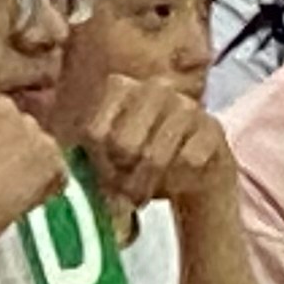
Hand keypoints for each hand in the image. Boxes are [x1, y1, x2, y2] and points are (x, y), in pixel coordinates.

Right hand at [0, 94, 72, 256]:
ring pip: (42, 149)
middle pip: (22, 129)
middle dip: (18, 152)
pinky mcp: (48, 152)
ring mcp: (27, 127)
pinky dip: (48, 189)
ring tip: (12, 196)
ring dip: (34, 169)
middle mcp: (1, 107)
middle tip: (2, 182)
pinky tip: (23, 203)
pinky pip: (58, 173)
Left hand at [70, 72, 236, 217]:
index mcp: (121, 86)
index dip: (98, 165)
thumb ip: (87, 159)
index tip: (104, 180)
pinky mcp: (212, 127)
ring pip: (155, 156)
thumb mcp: (110, 157)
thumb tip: (70, 180)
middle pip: (124, 145)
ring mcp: (186, 105)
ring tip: (141, 196)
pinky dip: (179, 179)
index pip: (95, 132)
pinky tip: (177, 179)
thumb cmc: (143, 163)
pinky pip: (187, 161)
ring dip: (146, 186)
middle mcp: (154, 87)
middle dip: (122, 179)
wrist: (195, 173)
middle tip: (124, 193)